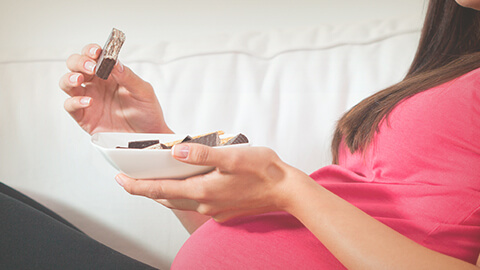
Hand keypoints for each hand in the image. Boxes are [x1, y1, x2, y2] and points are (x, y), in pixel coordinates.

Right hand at [59, 44, 171, 134]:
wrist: (148, 135)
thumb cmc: (147, 111)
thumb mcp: (143, 91)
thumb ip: (128, 77)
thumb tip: (114, 62)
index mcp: (109, 74)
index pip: (93, 56)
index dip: (91, 51)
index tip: (96, 52)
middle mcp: (96, 84)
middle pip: (75, 65)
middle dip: (79, 62)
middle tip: (90, 67)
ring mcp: (88, 99)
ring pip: (67, 83)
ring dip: (69, 78)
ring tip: (80, 80)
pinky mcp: (84, 117)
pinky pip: (70, 106)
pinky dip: (74, 102)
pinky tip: (87, 101)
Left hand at [114, 144, 308, 221]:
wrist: (286, 190)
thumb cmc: (263, 170)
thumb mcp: (231, 156)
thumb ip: (201, 155)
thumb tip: (174, 153)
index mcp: (202, 190)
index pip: (160, 190)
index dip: (138, 186)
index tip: (120, 180)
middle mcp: (204, 204)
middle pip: (166, 198)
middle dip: (146, 190)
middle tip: (130, 180)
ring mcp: (214, 209)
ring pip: (180, 202)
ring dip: (163, 193)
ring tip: (153, 182)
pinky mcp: (223, 210)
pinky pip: (195, 203)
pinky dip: (183, 194)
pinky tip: (187, 184)